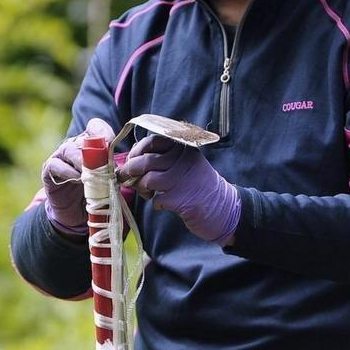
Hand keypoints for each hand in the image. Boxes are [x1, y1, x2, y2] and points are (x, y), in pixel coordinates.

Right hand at [42, 118, 114, 235]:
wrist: (75, 213)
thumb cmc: (94, 193)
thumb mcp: (107, 180)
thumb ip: (113, 170)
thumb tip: (124, 168)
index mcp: (89, 144)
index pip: (95, 127)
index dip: (103, 131)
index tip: (110, 142)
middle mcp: (74, 146)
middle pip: (83, 139)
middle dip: (95, 152)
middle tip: (103, 165)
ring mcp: (60, 156)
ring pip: (70, 150)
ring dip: (82, 162)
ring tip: (90, 174)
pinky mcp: (48, 169)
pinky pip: (57, 165)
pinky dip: (69, 172)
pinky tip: (78, 179)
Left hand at [119, 135, 240, 246]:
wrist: (223, 208)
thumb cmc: (199, 186)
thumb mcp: (186, 164)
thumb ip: (164, 158)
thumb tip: (133, 157)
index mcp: (184, 148)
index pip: (152, 141)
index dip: (137, 151)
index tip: (132, 160)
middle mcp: (183, 160)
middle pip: (145, 161)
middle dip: (130, 171)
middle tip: (126, 178)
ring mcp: (182, 179)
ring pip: (147, 180)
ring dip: (142, 188)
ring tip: (149, 193)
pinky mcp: (180, 198)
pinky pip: (156, 199)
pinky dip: (156, 203)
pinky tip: (165, 204)